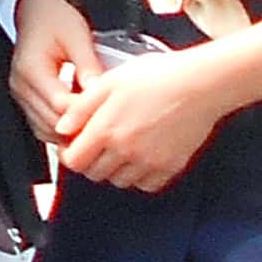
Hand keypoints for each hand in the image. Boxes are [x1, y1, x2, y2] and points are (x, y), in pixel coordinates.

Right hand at [8, 0, 103, 143]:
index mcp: (31, 69)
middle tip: (107, 125)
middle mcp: (21, 86)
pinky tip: (79, 122)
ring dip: (69, 132)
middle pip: (51, 122)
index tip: (108, 113)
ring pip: (45, 130)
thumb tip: (100, 92)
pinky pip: (42, 125)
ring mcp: (21, 95)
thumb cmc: (55, 19)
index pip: (59, 104)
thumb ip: (87, 65)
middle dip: (79, 127)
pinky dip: (61, 128)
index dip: (85, 113)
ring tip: (94, 126)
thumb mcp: (77, 36)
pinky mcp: (26, 100)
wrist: (38, 11)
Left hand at [49, 36, 227, 193]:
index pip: (74, 161)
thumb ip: (80, 108)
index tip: (75, 143)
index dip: (70, 153)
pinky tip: (142, 156)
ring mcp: (149, 162)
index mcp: (106, 130)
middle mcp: (126, 152)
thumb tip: (61, 128)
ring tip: (121, 147)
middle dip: (90, 161)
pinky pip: (147, 184)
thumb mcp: (109, 82)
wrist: (200, 84)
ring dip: (114, 169)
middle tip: (97, 143)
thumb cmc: (157, 76)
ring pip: (120, 181)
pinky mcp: (171, 167)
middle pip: (95, 174)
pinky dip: (140, 176)